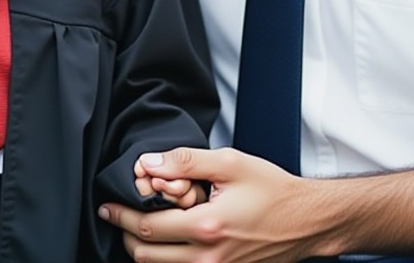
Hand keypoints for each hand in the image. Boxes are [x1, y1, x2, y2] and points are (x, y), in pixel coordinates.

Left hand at [101, 146, 329, 262]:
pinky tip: (166, 240)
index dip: (121, 215)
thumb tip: (148, 164)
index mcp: (206, 227)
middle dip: (125, 234)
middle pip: (146, 256)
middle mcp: (208, 258)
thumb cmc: (272, 189)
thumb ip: (185, 161)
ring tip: (140, 224)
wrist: (306, 221)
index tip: (108, 205)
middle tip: (118, 214)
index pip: (146, 227)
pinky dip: (166, 259)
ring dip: (143, 249)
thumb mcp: (230, 163)